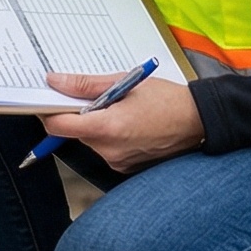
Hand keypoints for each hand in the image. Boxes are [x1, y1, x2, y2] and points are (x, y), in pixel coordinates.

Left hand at [39, 71, 202, 173]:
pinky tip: (129, 123)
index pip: (59, 126)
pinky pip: (106, 149)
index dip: (50, 111)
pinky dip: (110, 136)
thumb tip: (56, 82)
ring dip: (97, 124)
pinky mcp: (126, 168)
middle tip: (100, 96)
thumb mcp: (125, 82)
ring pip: (90, 140)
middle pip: (75, 132)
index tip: (51, 99)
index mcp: (108, 128)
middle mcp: (110, 150)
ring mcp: (118, 162)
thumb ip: (86, 85)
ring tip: (121, 109)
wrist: (200, 122)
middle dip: (80, 113)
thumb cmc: (168, 101)